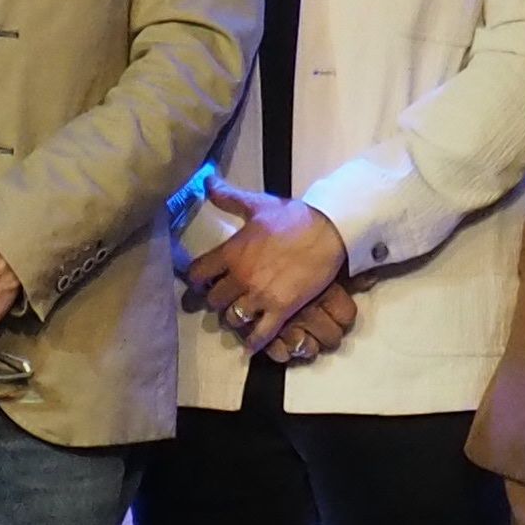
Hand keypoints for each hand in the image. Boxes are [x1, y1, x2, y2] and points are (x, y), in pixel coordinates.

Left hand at [180, 181, 351, 354]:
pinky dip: (254, 341)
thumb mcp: (257, 204)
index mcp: (231, 252)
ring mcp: (260, 295)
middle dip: (217, 300)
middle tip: (224, 298)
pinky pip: (260, 334)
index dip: (197, 280)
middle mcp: (240, 277)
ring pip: (233, 318)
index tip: (203, 281)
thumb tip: (206, 179)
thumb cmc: (292, 217)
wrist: (328, 231)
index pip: (197, 274)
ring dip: (234, 318)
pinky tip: (251, 344)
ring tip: (240, 314)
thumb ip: (228, 197)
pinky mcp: (281, 309)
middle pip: (214, 300)